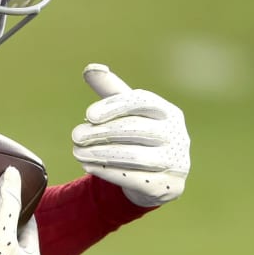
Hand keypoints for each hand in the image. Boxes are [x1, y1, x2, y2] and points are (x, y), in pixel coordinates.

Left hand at [72, 64, 190, 206]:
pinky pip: (134, 178)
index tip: (88, 115)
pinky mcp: (167, 186)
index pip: (142, 102)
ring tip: (77, 152)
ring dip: (100, 153)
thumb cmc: (138, 137)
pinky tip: (88, 166)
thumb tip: (91, 68)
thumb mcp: (126, 113)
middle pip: (136, 129)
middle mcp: (178, 136)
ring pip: (134, 156)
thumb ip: (110, 90)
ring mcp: (176, 162)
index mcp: (169, 112)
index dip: (114, 106)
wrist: (156, 179)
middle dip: (101, 132)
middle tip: (76, 136)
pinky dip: (108, 171)